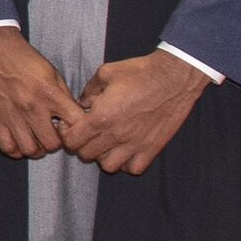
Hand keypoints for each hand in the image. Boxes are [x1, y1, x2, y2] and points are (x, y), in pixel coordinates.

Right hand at [0, 26, 83, 160]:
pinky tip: (19, 140)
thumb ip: (64, 96)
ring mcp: (11, 115)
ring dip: (37, 148)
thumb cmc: (23, 58)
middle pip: (52, 144)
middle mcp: (32, 107)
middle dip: (56, 142)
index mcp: (50, 93)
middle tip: (52, 134)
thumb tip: (73, 117)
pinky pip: (8, 148)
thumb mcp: (51, 72)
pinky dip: (16, 150)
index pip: (75, 124)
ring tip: (36, 139)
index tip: (72, 127)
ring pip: (31, 150)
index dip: (78, 130)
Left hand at [68, 49, 208, 174]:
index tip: (71, 126)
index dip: (66, 134)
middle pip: (86, 155)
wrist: (174, 77)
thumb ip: (88, 91)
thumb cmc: (140, 72)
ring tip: (106, 143)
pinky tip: (126, 150)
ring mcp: (135, 144)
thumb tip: (82, 103)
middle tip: (88, 133)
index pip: (71, 141)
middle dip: (81, 145)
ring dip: (103, 156)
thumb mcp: (105, 73)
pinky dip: (127, 163)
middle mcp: (116, 134)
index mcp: (101, 116)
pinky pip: (134, 168)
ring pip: (109, 166)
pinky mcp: (152, 148)